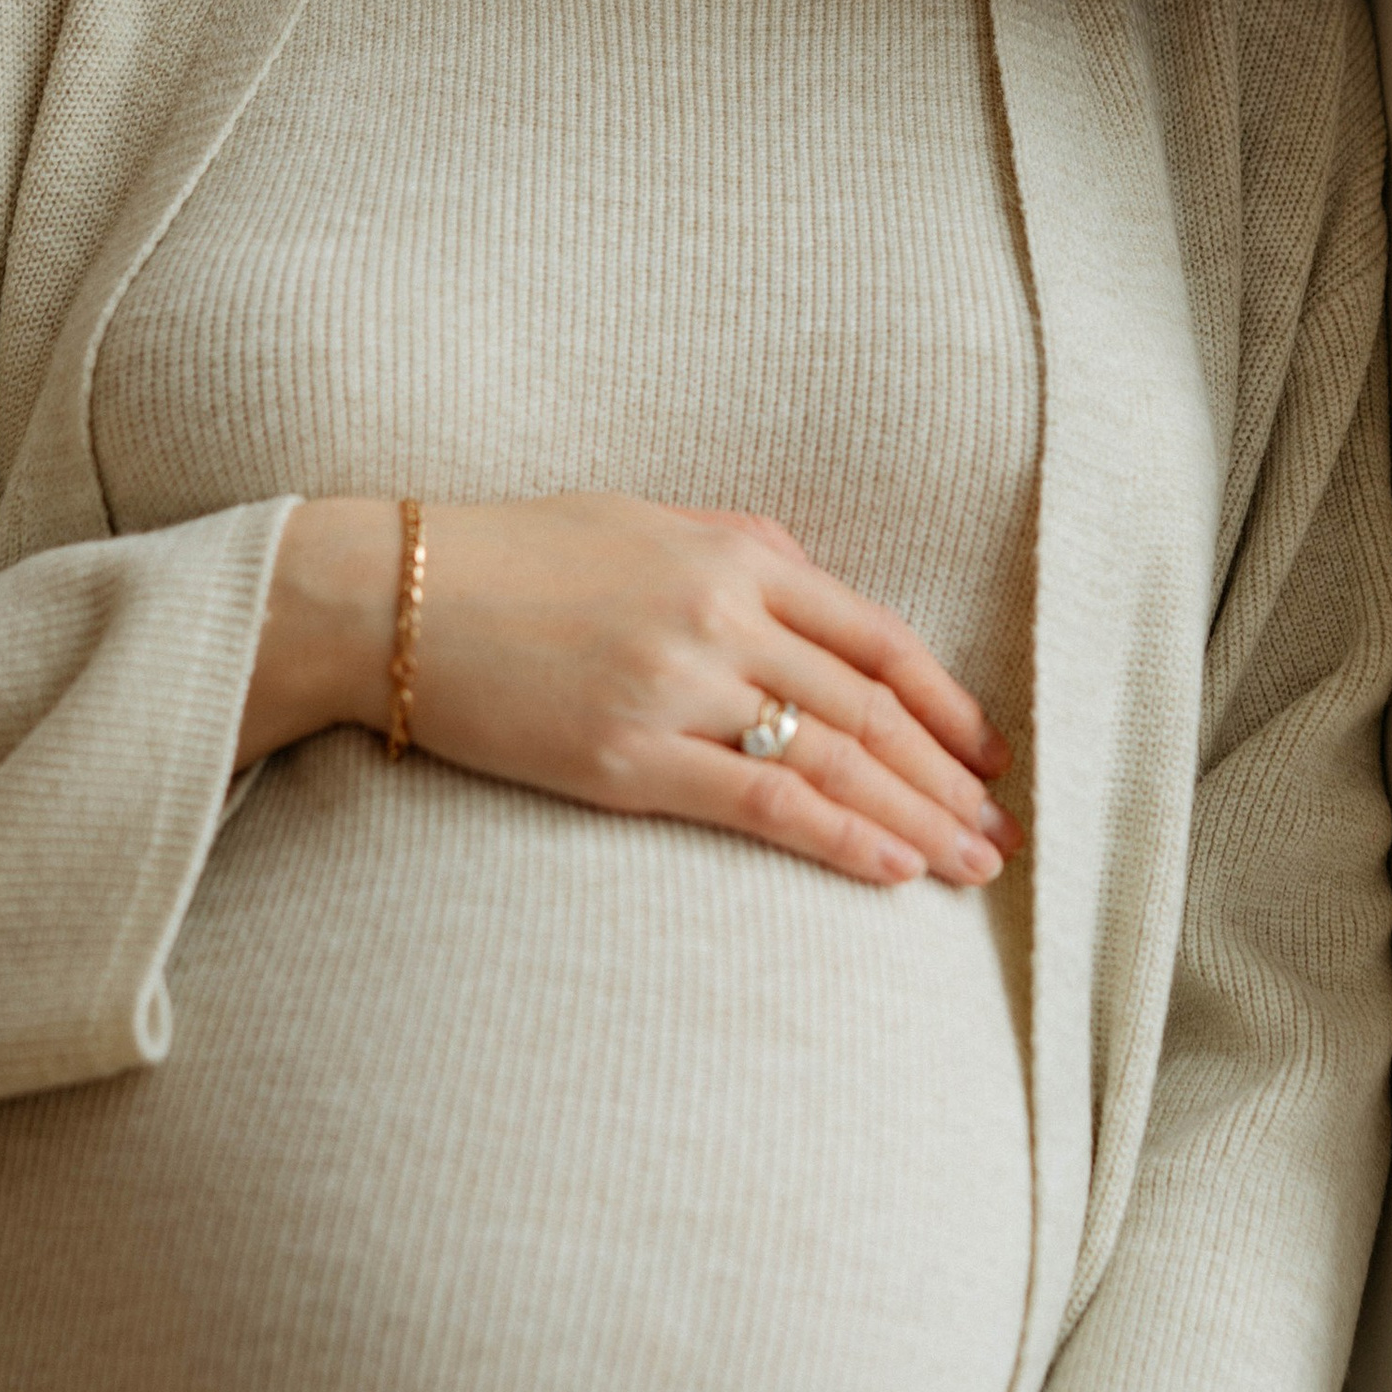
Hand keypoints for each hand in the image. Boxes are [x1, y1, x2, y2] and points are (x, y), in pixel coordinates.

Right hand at [235, 493, 1019, 891]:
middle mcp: (723, 614)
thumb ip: (739, 555)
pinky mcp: (627, 757)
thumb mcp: (643, 523)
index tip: (991, 754)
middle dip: (948, 779)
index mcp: (738, 551)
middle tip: (1000, 833)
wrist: (392, 595)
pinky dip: (837, 838)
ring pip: (833, 759)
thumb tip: (818, 603)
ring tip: (969, 867)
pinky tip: (890, 869)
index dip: (948, 705)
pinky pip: (762, 803)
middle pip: (872, 708)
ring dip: (915, 819)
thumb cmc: (514, 557)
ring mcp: (678, 686)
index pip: (880, 638)